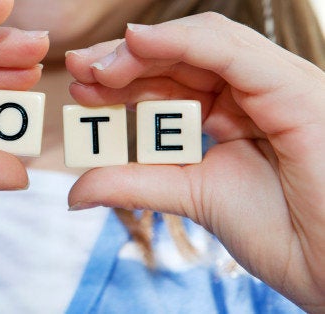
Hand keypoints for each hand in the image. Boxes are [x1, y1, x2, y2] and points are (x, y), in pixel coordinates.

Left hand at [66, 12, 324, 310]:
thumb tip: (75, 191)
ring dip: (144, 50)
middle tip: (78, 68)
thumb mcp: (191, 197)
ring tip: (97, 65)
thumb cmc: (283, 233)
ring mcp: (276, 86)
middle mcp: (254, 92)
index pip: (171, 79)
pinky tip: (137, 42)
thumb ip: (135, 184)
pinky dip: (182, 42)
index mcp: (234, 112)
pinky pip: (232, 53)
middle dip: (124, 59)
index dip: (122, 80)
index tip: (80, 88)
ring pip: (202, 45)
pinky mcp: (294, 90)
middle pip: (179, 56)